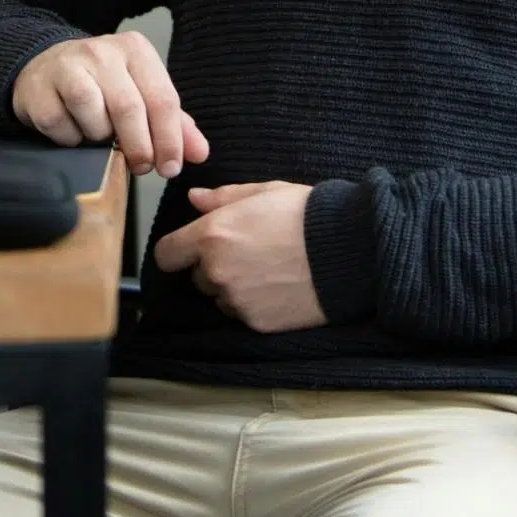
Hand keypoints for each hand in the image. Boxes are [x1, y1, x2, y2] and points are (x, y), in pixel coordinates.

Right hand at [10, 32, 207, 177]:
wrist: (43, 69)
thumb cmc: (101, 85)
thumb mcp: (141, 94)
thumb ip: (173, 123)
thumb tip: (200, 153)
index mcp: (136, 50)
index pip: (163, 98)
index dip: (170, 140)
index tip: (171, 168)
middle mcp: (102, 51)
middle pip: (129, 108)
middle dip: (139, 146)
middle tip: (142, 167)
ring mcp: (67, 66)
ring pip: (94, 116)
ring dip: (100, 138)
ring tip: (100, 137)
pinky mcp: (40, 88)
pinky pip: (62, 126)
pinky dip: (71, 139)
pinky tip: (73, 132)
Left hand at [150, 181, 323, 332]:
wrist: (349, 250)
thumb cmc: (307, 214)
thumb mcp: (263, 192)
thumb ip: (222, 198)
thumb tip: (194, 199)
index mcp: (211, 236)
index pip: (166, 255)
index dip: (177, 251)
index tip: (190, 249)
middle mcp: (217, 272)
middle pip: (197, 278)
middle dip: (214, 267)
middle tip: (248, 253)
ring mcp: (237, 301)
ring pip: (221, 298)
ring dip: (234, 288)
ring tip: (268, 271)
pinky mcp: (257, 323)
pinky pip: (243, 316)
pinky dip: (255, 306)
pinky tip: (279, 288)